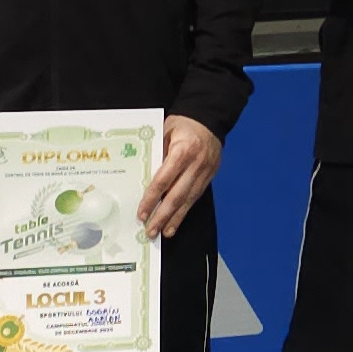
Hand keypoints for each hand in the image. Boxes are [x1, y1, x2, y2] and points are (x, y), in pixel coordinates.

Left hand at [140, 113, 219, 236]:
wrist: (210, 119)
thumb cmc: (184, 124)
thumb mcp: (166, 131)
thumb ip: (156, 152)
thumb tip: (143, 176)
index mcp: (183, 151)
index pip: (163, 180)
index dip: (151, 198)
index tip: (142, 213)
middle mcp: (195, 165)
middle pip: (176, 196)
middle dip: (162, 216)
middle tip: (150, 231)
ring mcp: (204, 173)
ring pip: (188, 200)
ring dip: (175, 219)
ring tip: (164, 233)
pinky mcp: (209, 177)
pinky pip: (195, 197)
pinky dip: (185, 211)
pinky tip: (176, 222)